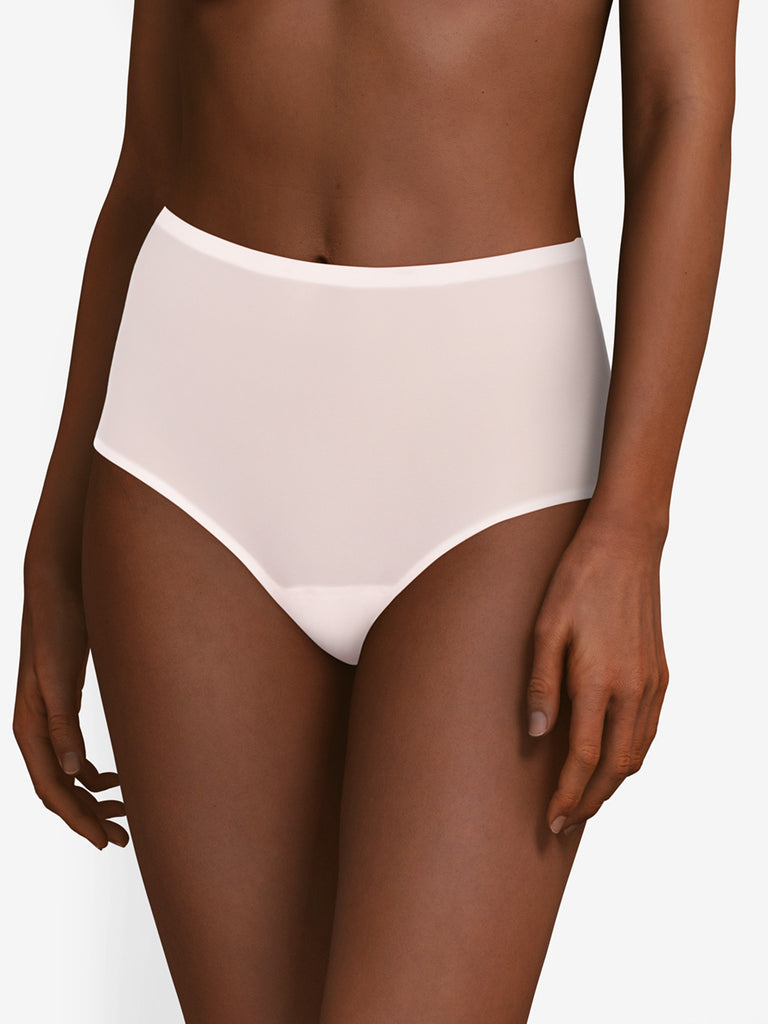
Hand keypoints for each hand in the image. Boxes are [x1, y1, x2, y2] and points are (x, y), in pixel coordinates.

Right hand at [13, 567, 128, 850]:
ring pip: (69, 775)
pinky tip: (119, 778)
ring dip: (93, 798)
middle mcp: (35, 726)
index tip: (106, 841)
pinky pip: (74, 754)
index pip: (52, 788)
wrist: (60, 585)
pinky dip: (94, 772)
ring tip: (125, 816)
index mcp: (29, 725)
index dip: (78, 819)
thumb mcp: (61, 675)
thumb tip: (72, 773)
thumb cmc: (59, 626)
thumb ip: (63, 722)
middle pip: (59, 789)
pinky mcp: (65, 705)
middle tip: (124, 838)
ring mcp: (49, 717)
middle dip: (89, 816)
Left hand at [527, 518, 668, 835]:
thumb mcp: (546, 628)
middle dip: (591, 800)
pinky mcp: (661, 673)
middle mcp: (633, 690)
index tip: (551, 820)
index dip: (567, 795)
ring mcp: (652, 682)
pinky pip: (650, 730)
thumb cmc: (577, 581)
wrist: (625, 545)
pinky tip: (613, 757)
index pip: (583, 758)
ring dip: (612, 782)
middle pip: (615, 767)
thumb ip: (541, 684)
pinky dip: (632, 755)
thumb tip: (535, 734)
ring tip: (586, 798)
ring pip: (638, 753)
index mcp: (599, 681)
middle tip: (565, 821)